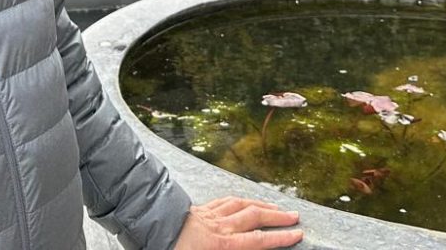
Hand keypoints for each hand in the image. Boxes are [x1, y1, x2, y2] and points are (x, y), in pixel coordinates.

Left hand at [172, 196, 302, 248]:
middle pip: (254, 218)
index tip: (297, 234)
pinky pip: (223, 201)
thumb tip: (247, 245)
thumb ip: (230, 249)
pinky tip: (242, 199)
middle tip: (295, 216)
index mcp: (222, 244)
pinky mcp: (198, 210)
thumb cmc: (172, 249)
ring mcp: (209, 215)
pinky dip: (238, 199)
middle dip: (277, 217)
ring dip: (260, 205)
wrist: (147, 230)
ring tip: (275, 206)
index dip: (280, 238)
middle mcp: (219, 226)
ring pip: (240, 205)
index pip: (258, 240)